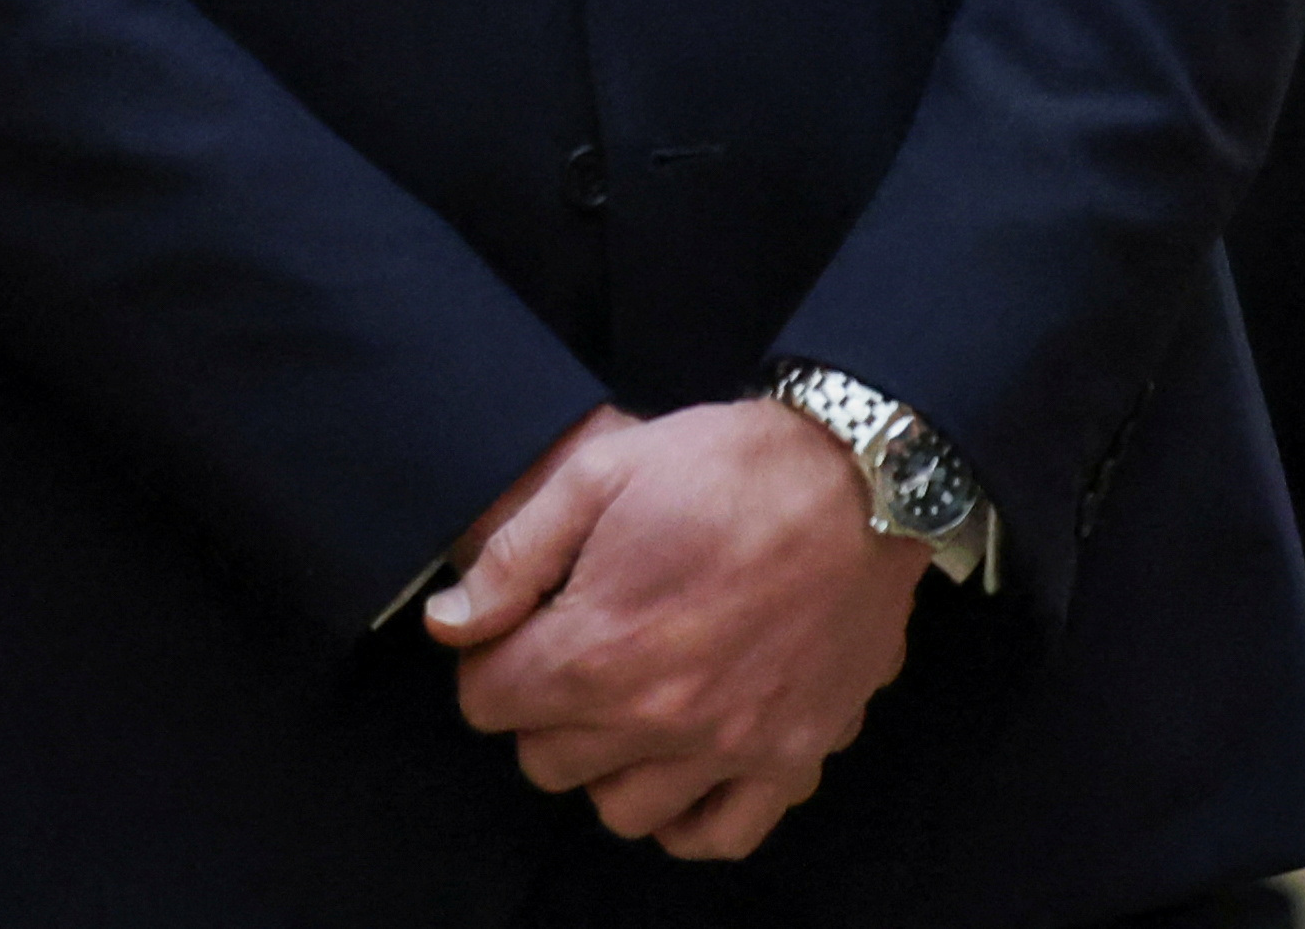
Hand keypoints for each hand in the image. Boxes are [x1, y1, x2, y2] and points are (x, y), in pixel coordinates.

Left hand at [422, 397, 923, 859]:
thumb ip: (512, 558)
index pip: (488, 703)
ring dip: (605, 765)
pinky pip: (720, 834)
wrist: (855, 480)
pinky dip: (687, 816)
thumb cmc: (721, 469)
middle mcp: (660, 717)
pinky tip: (678, 767)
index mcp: (598, 648)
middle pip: (546, 761)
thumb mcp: (596, 475)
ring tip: (623, 707)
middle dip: (539, 712)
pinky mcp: (793, 756)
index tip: (516, 631)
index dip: (488, 661)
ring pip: (620, 809)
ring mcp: (731, 747)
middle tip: (570, 658)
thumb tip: (449, 624)